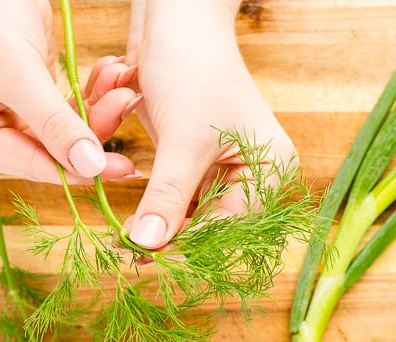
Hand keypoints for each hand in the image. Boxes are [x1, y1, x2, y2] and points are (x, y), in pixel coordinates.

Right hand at [0, 0, 141, 183]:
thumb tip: (90, 168)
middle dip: (96, 127)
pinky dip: (95, 93)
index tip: (122, 167)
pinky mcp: (34, 104)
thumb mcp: (19, 73)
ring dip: (102, 106)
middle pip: (56, 150)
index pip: (32, 164)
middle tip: (129, 101)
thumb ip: (55, 124)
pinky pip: (72, 110)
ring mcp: (11, 119)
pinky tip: (113, 73)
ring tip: (125, 83)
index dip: (79, 168)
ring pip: (71, 131)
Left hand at [125, 0, 296, 248]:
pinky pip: (173, 192)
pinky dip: (150, 194)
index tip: (146, 262)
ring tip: (124, 230)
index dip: (189, 246)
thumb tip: (147, 246)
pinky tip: (131, 202)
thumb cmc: (193, 66)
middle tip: (128, 251)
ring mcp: (224, 167)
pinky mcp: (196, 158)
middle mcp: (253, 174)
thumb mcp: (182, 138)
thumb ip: (167, 195)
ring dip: (156, 212)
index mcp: (270, 171)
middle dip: (170, 231)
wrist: (175, 15)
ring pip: (187, 211)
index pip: (230, 226)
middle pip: (210, 224)